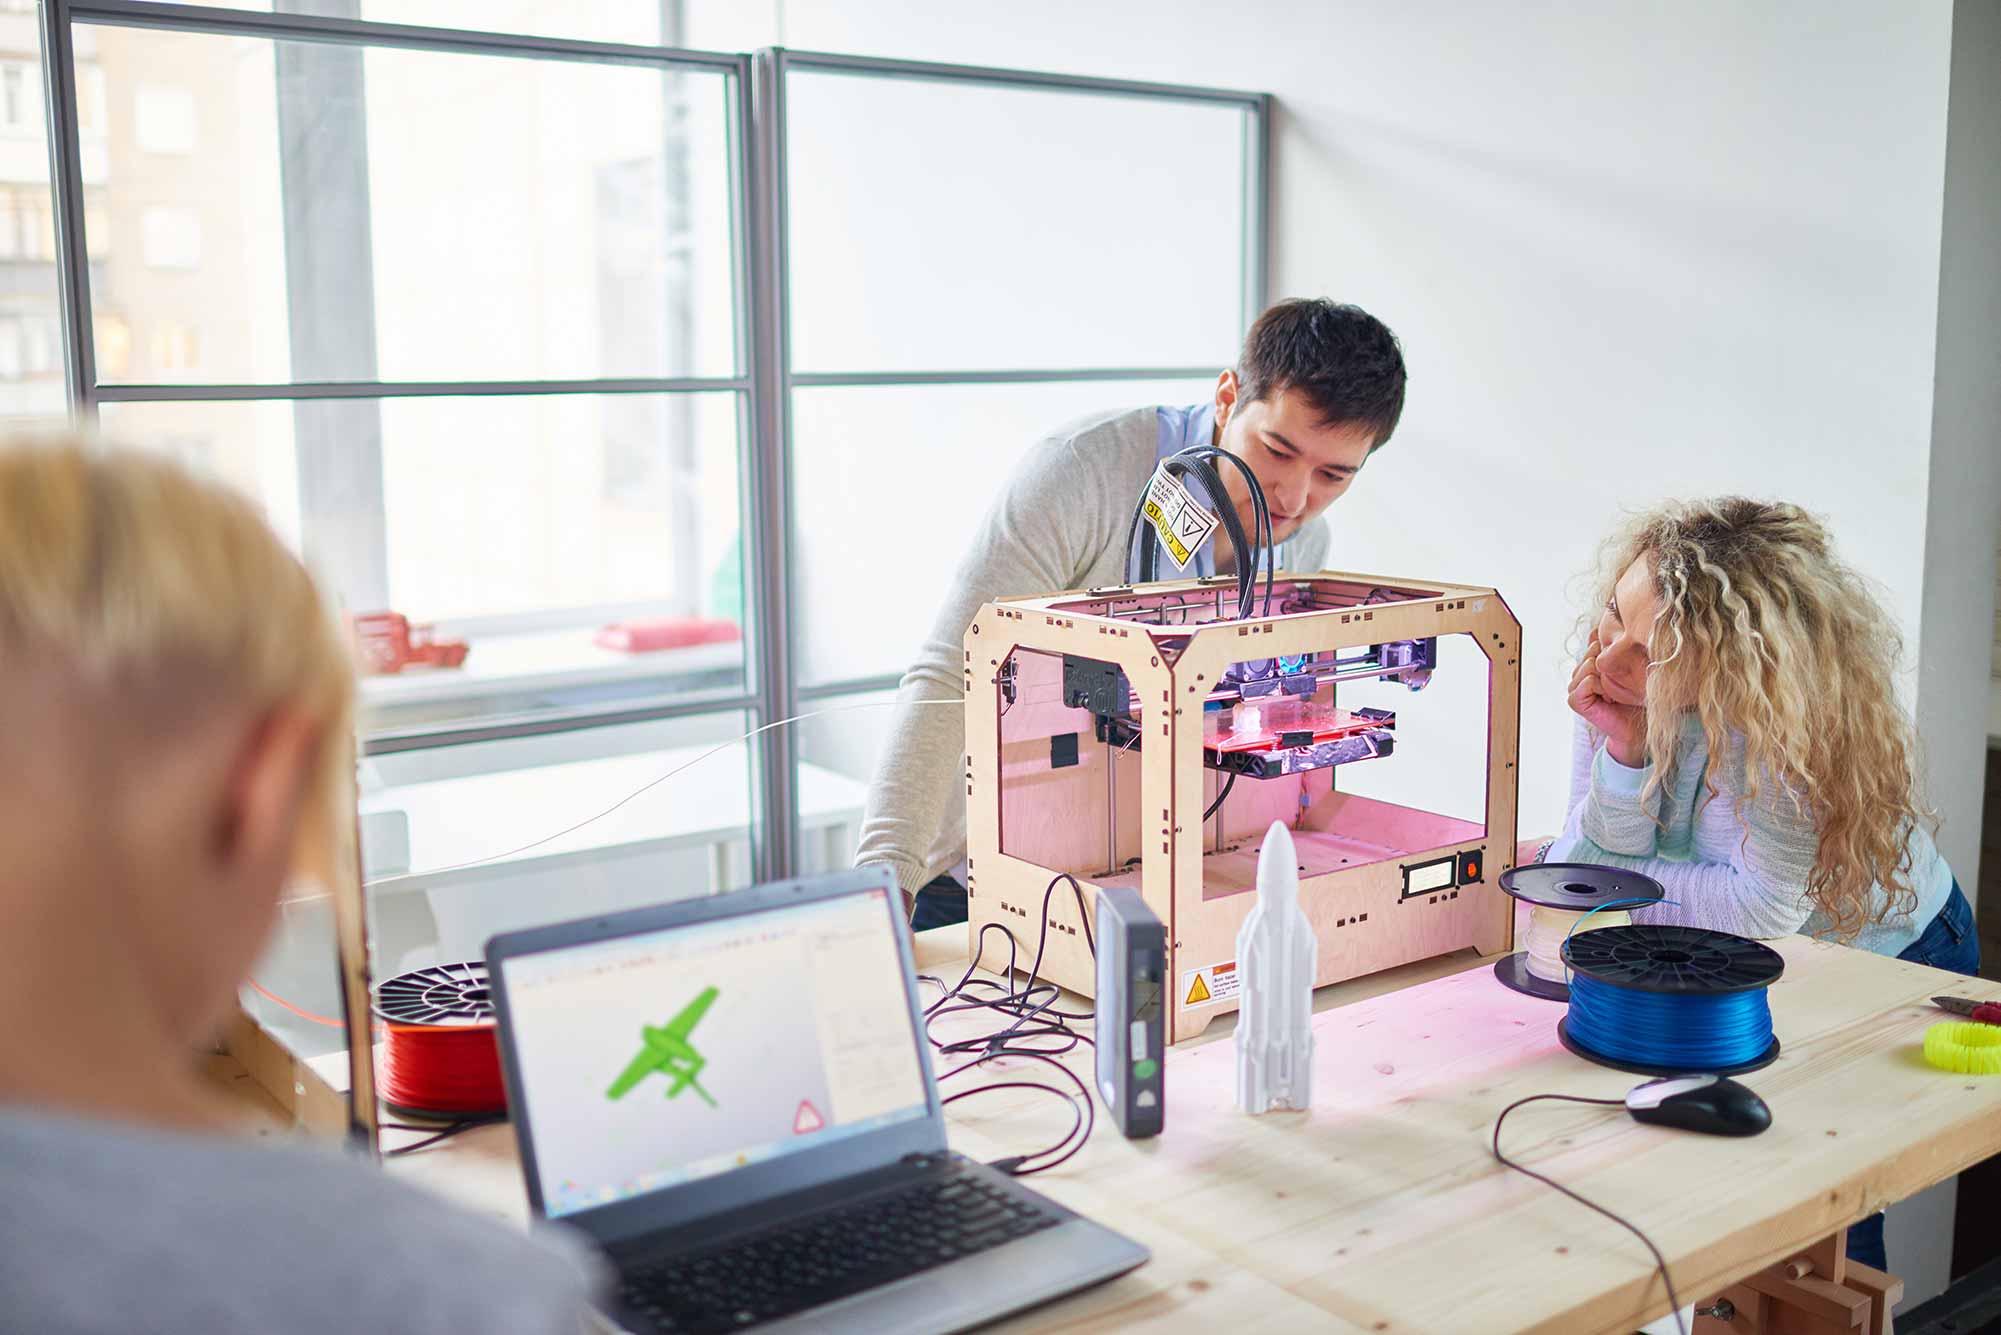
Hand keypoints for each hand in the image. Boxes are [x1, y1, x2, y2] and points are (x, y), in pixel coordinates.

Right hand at [1568, 629, 1646, 767]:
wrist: (1639, 727)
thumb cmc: (1639, 697)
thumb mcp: (1633, 667)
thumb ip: (1622, 649)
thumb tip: (1616, 624)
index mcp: (1592, 662)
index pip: (1593, 641)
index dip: (1609, 648)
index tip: (1626, 663)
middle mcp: (1581, 672)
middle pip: (1591, 652)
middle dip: (1610, 662)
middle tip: (1623, 681)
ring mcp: (1576, 686)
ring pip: (1588, 665)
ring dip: (1606, 677)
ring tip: (1617, 690)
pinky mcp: (1575, 701)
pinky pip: (1585, 683)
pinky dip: (1599, 688)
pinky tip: (1609, 698)